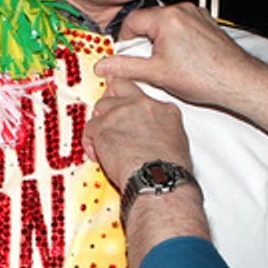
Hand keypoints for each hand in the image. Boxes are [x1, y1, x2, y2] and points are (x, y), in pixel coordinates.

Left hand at [84, 74, 192, 193]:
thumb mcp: (178, 143)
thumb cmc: (170, 170)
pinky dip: (91, 142)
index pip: (142, 96)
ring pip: (100, 107)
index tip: (127, 112)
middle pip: (118, 88)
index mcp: (163, 110)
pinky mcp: (102, 126)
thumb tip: (155, 137)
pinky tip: (98, 155)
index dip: (131, 105)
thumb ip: (161, 130)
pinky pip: (89, 128)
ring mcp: (120, 113)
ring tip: (104, 142)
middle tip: (110, 116)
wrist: (157, 179)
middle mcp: (142, 105)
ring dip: (100, 123)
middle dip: (112, 98)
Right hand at [104, 3, 260, 109]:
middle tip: (150, 65)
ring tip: (171, 65)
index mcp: (167, 17)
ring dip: (162, 43)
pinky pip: (183, 28)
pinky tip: (185, 61)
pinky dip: (178, 42)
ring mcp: (197, 15)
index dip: (125, 41)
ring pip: (166, 25)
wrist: (237, 81)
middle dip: (145, 43)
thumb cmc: (205, 77)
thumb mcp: (157, 74)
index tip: (126, 56)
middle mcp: (183, 10)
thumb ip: (126, 68)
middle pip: (149, 22)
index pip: (131, 21)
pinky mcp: (207, 23)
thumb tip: (105, 66)